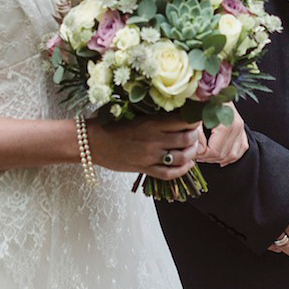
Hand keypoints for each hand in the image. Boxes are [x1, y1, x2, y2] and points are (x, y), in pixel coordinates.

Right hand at [88, 117, 204, 181]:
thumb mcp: (135, 115)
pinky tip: (187, 165)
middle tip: (194, 134)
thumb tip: (177, 115)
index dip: (194, 120)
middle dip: (195, 136)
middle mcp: (153, 140)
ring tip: (192, 149)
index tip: (196, 119)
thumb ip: (155, 117)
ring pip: (181, 157)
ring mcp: (149, 157)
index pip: (183, 121)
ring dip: (191, 154)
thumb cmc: (111, 125)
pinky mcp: (144, 169)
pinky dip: (182, 170)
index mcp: (151, 123)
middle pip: (186, 139)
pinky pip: (169, 174)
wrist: (92, 142)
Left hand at [195, 106, 248, 166]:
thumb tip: (196, 148)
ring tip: (204, 153)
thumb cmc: (204, 101)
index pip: (213, 150)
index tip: (192, 147)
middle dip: (206, 156)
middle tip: (195, 152)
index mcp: (225, 122)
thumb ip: (195, 131)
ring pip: (230, 156)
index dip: (199, 153)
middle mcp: (236, 126)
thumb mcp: (195, 113)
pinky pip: (238, 152)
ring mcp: (241, 131)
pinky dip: (228, 157)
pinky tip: (218, 156)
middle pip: (221, 154)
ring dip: (216, 158)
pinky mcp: (243, 134)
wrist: (216, 93)